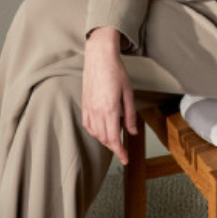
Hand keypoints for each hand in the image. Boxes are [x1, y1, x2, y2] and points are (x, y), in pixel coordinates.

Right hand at [82, 27, 137, 164]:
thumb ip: (130, 114)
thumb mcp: (129, 93)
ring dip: (105, 140)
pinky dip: (95, 132)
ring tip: (115, 140)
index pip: (114, 138)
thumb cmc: (116, 72)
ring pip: (95, 133)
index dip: (120, 152)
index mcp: (110, 109)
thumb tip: (132, 132)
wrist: (99, 58)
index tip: (125, 159)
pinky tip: (102, 131)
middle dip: (114, 147)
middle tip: (123, 151)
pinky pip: (87, 125)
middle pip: (104, 138)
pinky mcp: (84, 104)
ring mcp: (88, 108)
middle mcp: (97, 111)